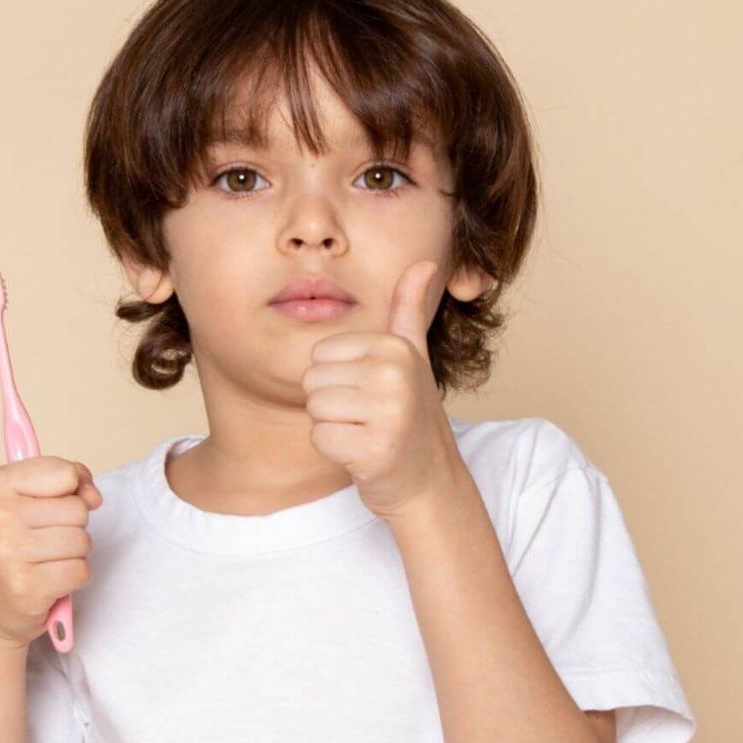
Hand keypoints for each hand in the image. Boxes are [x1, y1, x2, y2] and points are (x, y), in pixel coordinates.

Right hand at [0, 456, 101, 650]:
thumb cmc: (5, 556)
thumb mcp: (19, 505)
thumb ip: (61, 485)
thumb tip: (93, 496)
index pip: (63, 472)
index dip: (73, 489)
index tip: (60, 505)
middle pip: (77, 509)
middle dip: (69, 528)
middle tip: (39, 546)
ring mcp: (9, 552)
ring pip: (82, 541)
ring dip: (72, 556)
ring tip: (42, 565)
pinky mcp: (26, 587)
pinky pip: (81, 571)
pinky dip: (72, 580)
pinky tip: (46, 584)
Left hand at [300, 258, 465, 519]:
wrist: (429, 480)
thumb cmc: (411, 417)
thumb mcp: (413, 357)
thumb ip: (408, 309)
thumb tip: (422, 262)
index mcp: (396, 348)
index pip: (322, 353)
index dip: (337, 378)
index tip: (369, 393)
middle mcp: (394, 374)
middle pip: (313, 380)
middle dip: (332, 404)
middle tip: (367, 417)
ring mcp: (388, 413)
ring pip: (315, 409)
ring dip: (333, 427)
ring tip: (365, 432)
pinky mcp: (375, 449)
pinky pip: (320, 439)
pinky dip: (336, 452)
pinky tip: (363, 454)